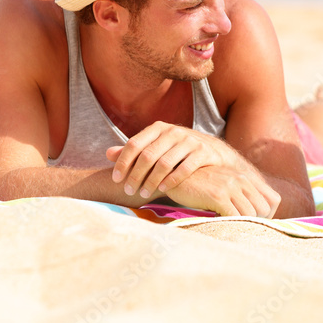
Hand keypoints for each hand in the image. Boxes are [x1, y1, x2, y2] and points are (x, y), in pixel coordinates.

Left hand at [106, 122, 240, 199]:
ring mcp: (189, 140)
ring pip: (164, 163)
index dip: (123, 162)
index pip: (134, 144)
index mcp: (158, 128)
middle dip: (135, 176)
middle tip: (128, 191)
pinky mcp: (203, 152)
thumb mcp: (157, 146)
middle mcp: (173, 131)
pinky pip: (184, 169)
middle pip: (147, 155)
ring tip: (143, 194)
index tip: (116, 179)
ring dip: (151, 182)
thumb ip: (135, 150)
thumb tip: (108, 153)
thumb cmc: (178, 151)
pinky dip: (171, 181)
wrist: (214, 152)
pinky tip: (163, 190)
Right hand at [163, 165, 281, 217]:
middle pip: (264, 209)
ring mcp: (231, 186)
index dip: (269, 215)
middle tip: (243, 229)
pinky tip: (221, 225)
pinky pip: (234, 216)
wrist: (176, 175)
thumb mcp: (224, 185)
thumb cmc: (200, 185)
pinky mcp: (218, 195)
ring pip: (251, 214)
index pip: (274, 199)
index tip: (256, 224)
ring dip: (243, 225)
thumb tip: (253, 217)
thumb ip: (239, 195)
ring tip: (231, 228)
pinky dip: (231, 224)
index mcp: (246, 177)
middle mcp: (242, 179)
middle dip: (257, 223)